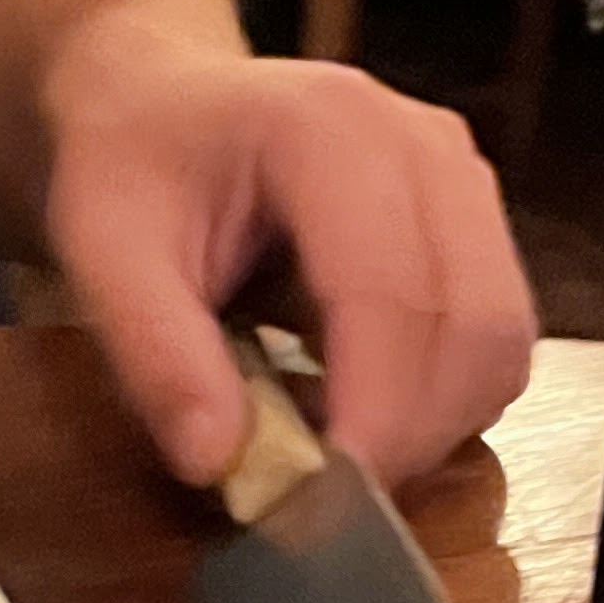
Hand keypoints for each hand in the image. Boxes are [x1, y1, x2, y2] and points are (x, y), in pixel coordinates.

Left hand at [39, 19, 537, 491]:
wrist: (160, 101)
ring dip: (436, 425)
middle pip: (473, 322)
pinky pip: (497, 340)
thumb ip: (154, 352)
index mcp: (329, 129)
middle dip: (412, 434)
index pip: (391, 291)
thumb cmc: (132, 161)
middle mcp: (422, 144)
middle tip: (329, 499)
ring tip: (337, 449)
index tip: (329, 501)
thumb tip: (219, 463)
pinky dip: (445, 402)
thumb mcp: (101, 248)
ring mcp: (463, 181)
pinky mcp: (477, 223)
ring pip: (502, 341)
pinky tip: (363, 408)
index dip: (376, 410)